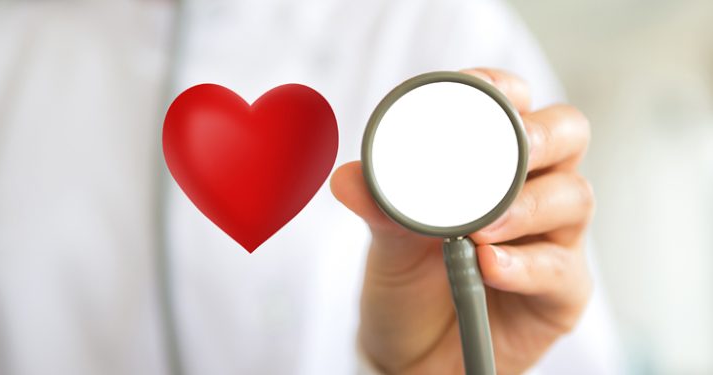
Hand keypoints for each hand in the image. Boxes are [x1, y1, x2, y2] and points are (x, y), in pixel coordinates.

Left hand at [331, 68, 593, 374]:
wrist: (413, 352)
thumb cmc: (411, 282)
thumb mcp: (389, 240)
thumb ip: (378, 207)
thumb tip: (348, 178)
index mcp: (493, 163)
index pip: (514, 106)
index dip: (504, 89)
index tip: (484, 92)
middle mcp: (531, 190)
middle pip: (566, 136)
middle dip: (541, 136)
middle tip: (510, 152)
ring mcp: (552, 239)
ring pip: (573, 198)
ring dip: (527, 206)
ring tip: (480, 228)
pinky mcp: (562, 292)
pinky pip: (561, 270)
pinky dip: (524, 265)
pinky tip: (490, 266)